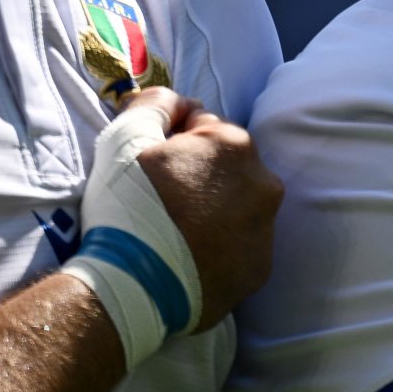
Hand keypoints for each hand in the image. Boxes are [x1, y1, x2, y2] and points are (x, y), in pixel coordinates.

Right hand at [118, 88, 281, 329]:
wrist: (132, 289)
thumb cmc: (127, 208)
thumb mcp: (125, 138)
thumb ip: (155, 104)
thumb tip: (175, 101)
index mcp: (235, 145)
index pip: (204, 127)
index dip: (172, 141)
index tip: (150, 166)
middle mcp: (265, 184)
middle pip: (226, 167)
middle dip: (198, 175)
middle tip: (159, 201)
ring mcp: (267, 230)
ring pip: (237, 206)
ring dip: (212, 210)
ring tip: (172, 232)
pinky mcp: (261, 270)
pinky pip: (239, 246)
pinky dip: (220, 246)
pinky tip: (187, 257)